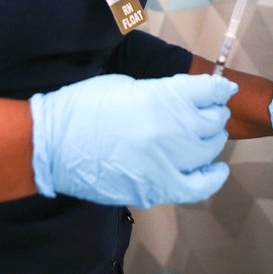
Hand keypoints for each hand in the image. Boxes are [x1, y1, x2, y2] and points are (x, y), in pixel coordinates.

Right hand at [29, 73, 236, 207]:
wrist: (52, 145)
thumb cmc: (83, 108)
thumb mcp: (127, 86)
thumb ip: (161, 93)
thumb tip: (185, 99)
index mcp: (161, 97)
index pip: (210, 91)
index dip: (218, 89)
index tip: (220, 90)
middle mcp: (170, 129)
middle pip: (213, 121)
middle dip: (213, 114)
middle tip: (207, 113)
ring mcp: (166, 161)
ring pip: (209, 150)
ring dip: (210, 141)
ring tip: (203, 137)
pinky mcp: (156, 188)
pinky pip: (199, 186)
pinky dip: (213, 178)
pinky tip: (215, 170)